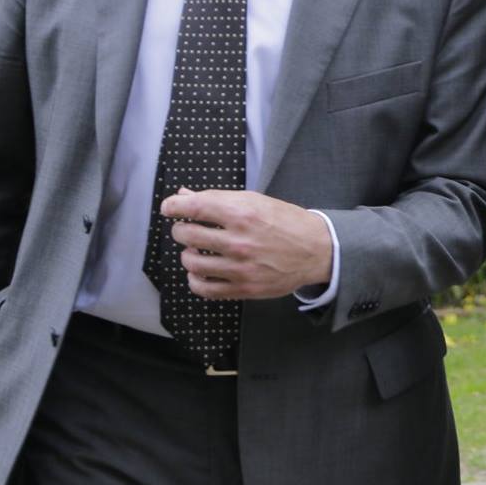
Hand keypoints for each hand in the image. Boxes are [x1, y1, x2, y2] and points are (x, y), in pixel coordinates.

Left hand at [161, 190, 333, 298]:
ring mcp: (240, 268)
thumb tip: (185, 195)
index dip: (173, 206)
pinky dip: (194, 279)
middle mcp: (239, 241)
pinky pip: (204, 289)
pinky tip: (199, 271)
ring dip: (187, 253)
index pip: (193, 207)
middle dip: (180, 228)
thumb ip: (218, 199)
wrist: (315, 250)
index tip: (170, 207)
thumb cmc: (286, 222)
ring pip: (191, 263)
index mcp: (242, 213)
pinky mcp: (243, 288)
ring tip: (194, 249)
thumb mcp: (255, 201)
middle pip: (187, 234)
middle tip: (185, 227)